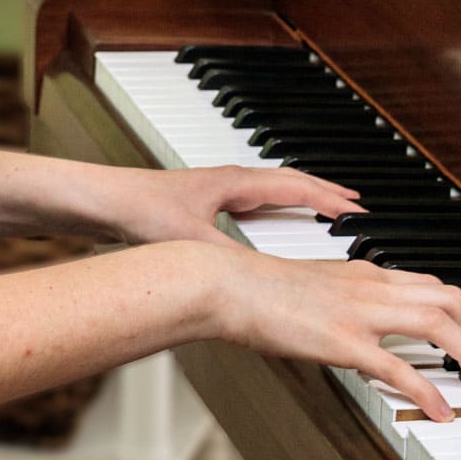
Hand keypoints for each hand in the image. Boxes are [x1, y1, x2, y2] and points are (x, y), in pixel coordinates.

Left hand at [100, 162, 361, 248]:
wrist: (103, 200)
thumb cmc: (140, 210)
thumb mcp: (193, 240)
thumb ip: (231, 258)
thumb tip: (264, 278)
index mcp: (235, 183)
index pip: (294, 186)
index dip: (329, 199)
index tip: (358, 210)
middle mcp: (228, 180)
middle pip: (288, 181)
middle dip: (323, 192)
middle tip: (353, 205)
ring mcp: (215, 189)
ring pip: (270, 190)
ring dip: (300, 198)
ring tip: (324, 210)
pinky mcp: (201, 202)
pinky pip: (253, 200)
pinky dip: (275, 208)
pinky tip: (273, 226)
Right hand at [208, 244, 460, 421]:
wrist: (227, 283)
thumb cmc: (255, 287)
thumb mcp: (309, 285)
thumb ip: (337, 298)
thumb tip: (346, 319)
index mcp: (361, 272)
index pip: (428, 283)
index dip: (458, 311)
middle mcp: (369, 286)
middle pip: (448, 299)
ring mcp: (360, 313)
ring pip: (439, 325)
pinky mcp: (344, 342)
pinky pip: (401, 369)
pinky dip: (429, 393)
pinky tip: (438, 412)